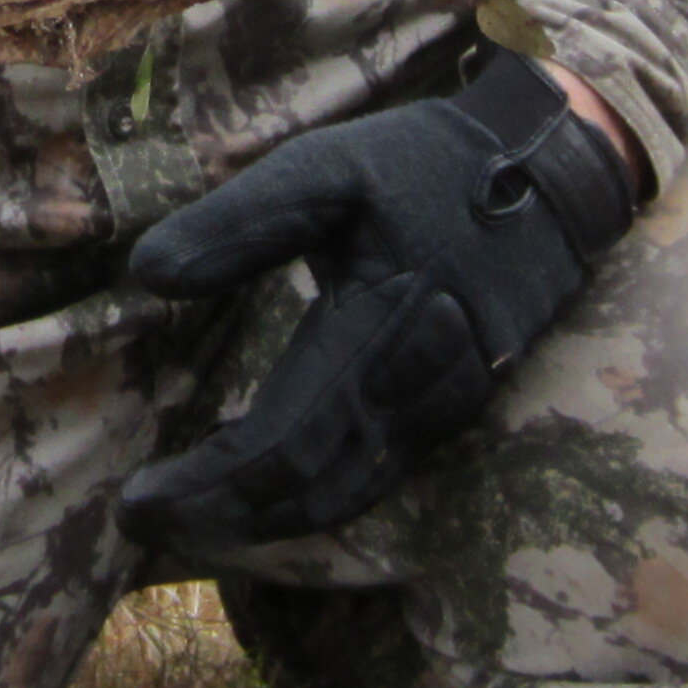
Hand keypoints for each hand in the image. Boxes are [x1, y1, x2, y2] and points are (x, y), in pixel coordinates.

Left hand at [115, 47, 644, 559]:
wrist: (552, 170)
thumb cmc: (426, 166)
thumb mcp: (325, 168)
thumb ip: (238, 224)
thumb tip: (145, 275)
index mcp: (375, 328)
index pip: (280, 444)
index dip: (205, 485)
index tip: (136, 500)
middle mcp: (417, 386)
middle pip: (308, 487)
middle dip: (220, 515)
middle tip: (144, 520)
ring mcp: (446, 406)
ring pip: (347, 494)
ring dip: (265, 519)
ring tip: (192, 521)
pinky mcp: (459, 407)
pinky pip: (379, 475)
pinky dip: (316, 497)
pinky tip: (267, 493)